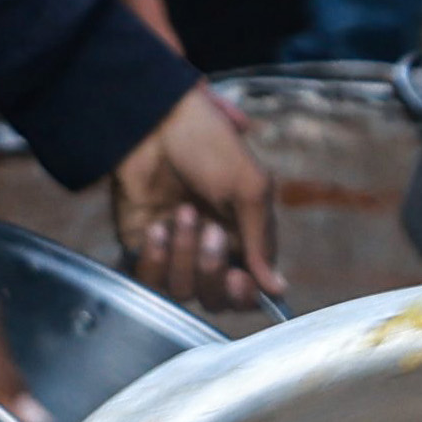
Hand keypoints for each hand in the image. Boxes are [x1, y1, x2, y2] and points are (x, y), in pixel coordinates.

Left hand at [105, 83, 284, 317]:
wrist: (154, 122)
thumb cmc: (208, 144)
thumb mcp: (249, 186)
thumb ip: (261, 241)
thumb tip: (278, 288)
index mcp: (242, 238)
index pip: (246, 290)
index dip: (243, 296)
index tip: (240, 280)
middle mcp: (209, 251)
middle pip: (214, 299)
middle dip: (212, 270)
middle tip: (211, 231)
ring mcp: (175, 252)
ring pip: (182, 291)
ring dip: (183, 254)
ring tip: (181, 212)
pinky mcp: (143, 249)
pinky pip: (149, 280)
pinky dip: (155, 257)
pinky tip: (156, 226)